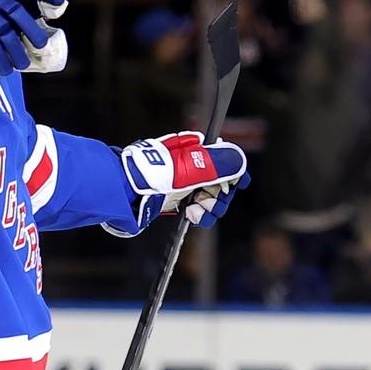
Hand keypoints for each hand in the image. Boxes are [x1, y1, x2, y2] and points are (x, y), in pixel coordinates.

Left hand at [113, 131, 249, 236]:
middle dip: (221, 196)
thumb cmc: (158, 173)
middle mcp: (193, 167)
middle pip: (222, 184)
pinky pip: (198, 210)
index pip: (226, 160)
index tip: (242, 184)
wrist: (128, 190)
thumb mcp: (194, 166)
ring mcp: (185, 185)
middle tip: (211, 203)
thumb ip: (221, 164)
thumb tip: (240, 160)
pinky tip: (192, 216)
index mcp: (198, 152)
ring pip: (211, 200)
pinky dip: (199, 215)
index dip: (236, 173)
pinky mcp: (177, 201)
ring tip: (198, 212)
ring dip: (211, 208)